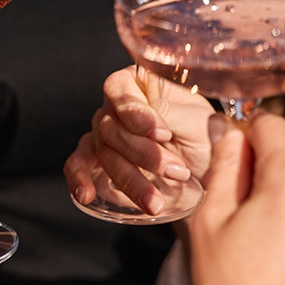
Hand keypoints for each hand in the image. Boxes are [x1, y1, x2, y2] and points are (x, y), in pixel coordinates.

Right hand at [63, 66, 213, 213]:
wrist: (205, 167)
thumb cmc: (203, 134)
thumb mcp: (197, 121)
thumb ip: (172, 113)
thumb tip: (151, 110)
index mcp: (139, 83)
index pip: (119, 87)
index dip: (136, 112)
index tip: (163, 134)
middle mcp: (115, 105)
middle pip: (111, 126)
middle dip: (144, 154)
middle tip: (177, 171)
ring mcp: (104, 133)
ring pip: (103, 153)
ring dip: (129, 178)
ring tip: (155, 201)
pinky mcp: (99, 160)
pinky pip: (79, 165)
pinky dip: (79, 179)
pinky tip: (86, 195)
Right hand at [190, 112, 284, 284]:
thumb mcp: (211, 216)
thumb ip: (222, 164)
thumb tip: (226, 130)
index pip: (271, 123)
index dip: (243, 132)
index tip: (223, 154)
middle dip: (259, 156)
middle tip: (228, 191)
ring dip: (275, 180)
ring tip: (244, 219)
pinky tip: (264, 236)